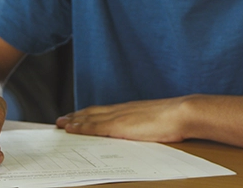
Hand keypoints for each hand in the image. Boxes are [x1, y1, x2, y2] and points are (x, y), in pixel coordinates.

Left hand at [56, 96, 192, 142]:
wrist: (182, 113)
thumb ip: (145, 125)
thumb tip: (143, 132)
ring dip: (73, 121)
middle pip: (92, 112)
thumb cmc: (176, 119)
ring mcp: (119, 116)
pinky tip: (71, 129)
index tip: (77, 116)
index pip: (104, 111)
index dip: (88, 114)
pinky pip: (94, 127)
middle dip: (75, 117)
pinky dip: (80, 127)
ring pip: (89, 118)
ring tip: (60, 124)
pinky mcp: (119, 125)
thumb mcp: (157, 121)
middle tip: (60, 120)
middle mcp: (122, 110)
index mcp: (131, 109)